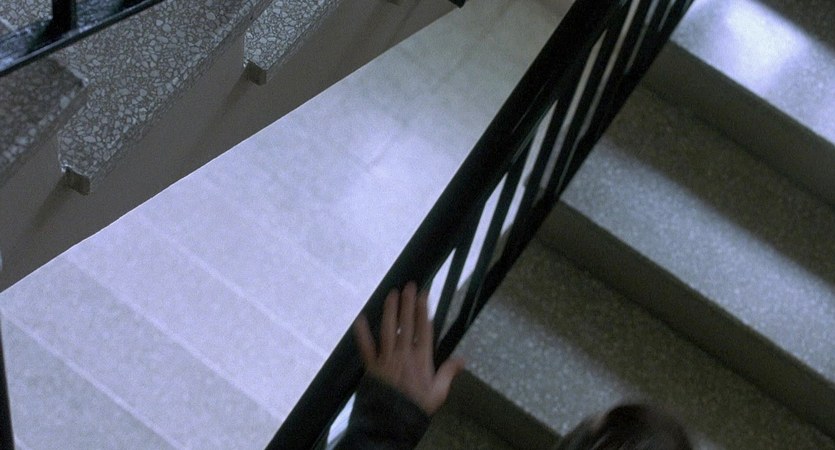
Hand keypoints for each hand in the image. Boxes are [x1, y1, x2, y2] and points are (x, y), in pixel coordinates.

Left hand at [353, 281, 464, 414]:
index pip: (423, 328)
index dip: (423, 309)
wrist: (392, 421)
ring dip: (390, 311)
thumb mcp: (438, 393)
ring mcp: (386, 358)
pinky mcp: (372, 366)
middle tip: (409, 285)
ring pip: (388, 330)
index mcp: (421, 359)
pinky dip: (362, 333)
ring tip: (391, 294)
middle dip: (407, 303)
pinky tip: (359, 319)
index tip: (423, 294)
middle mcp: (404, 354)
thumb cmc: (417, 407)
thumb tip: (463, 359)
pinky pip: (366, 347)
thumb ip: (448, 373)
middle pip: (406, 324)